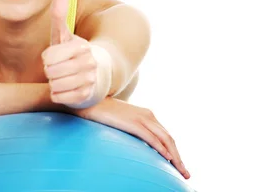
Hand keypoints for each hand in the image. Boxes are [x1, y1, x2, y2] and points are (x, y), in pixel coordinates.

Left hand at [41, 0, 111, 108]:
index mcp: (82, 47)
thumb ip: (60, 15)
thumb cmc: (74, 54)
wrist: (98, 75)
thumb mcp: (65, 35)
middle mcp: (89, 63)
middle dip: (51, 71)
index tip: (56, 57)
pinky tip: (67, 89)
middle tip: (59, 69)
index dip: (48, 58)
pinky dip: (58, 94)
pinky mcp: (86, 96)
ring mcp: (89, 81)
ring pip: (54, 85)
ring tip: (63, 78)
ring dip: (54, 83)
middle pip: (50, 72)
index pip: (48, 57)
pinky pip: (59, 97)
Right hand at [73, 97, 190, 178]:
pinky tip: (167, 159)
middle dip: (179, 158)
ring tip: (180, 171)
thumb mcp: (123, 121)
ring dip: (175, 157)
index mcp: (148, 115)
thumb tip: (137, 145)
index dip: (175, 152)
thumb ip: (133, 129)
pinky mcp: (133, 123)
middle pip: (169, 139)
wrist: (91, 101)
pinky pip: (151, 138)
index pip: (166, 136)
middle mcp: (149, 116)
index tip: (178, 166)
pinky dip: (161, 149)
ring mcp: (142, 118)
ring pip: (165, 140)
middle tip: (185, 174)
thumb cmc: (104, 113)